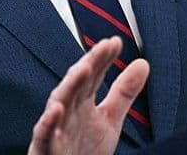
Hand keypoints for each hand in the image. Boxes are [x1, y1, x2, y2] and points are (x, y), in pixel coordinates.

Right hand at [28, 37, 149, 154]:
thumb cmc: (84, 149)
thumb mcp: (110, 119)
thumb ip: (124, 92)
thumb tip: (142, 63)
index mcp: (82, 102)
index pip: (93, 76)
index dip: (103, 59)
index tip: (115, 42)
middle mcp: (67, 111)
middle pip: (77, 84)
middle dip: (88, 65)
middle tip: (102, 48)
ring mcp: (55, 129)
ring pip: (59, 103)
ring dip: (70, 86)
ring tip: (84, 68)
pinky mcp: (45, 148)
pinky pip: (44, 135)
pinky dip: (48, 122)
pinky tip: (57, 109)